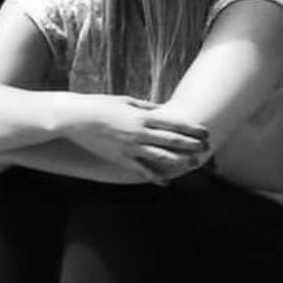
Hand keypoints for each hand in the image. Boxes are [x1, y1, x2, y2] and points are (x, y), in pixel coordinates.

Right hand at [65, 94, 209, 180]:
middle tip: (206, 148)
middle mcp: (140, 133)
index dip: (192, 129)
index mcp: (142, 116)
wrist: (76, 118)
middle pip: (172, 141)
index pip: (174, 123)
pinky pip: (141, 170)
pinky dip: (155, 177)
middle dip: (192, 145)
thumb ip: (147, 107)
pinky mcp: (120, 159)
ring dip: (180, 162)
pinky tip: (166, 182)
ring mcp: (130, 147)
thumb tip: (163, 111)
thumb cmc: (101, 105)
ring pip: (161, 157)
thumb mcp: (127, 101)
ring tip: (193, 164)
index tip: (206, 132)